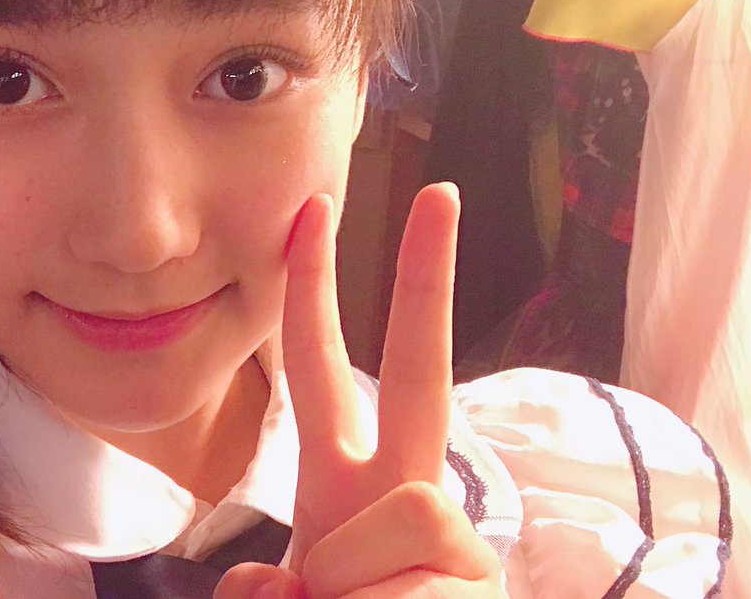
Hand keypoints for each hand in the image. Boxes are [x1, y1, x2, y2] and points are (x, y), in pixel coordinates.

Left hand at [216, 184, 502, 598]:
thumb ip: (270, 577)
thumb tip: (274, 581)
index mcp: (350, 486)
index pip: (325, 371)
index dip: (310, 293)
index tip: (313, 211)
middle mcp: (408, 493)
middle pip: (421, 370)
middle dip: (427, 279)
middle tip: (440, 192)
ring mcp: (453, 537)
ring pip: (397, 521)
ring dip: (347, 590)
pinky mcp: (481, 582)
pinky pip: (401, 590)